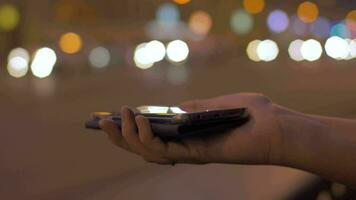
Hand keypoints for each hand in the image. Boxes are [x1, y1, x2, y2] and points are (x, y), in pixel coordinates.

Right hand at [99, 93, 285, 164]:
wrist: (276, 127)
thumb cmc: (250, 113)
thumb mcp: (216, 104)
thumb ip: (193, 108)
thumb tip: (172, 108)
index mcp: (188, 135)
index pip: (154, 136)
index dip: (132, 129)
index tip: (114, 117)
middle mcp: (185, 148)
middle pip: (145, 148)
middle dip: (121, 137)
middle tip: (103, 122)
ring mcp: (189, 153)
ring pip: (148, 153)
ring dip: (128, 137)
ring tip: (118, 117)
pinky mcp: (195, 155)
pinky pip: (163, 151)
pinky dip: (147, 138)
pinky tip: (139, 119)